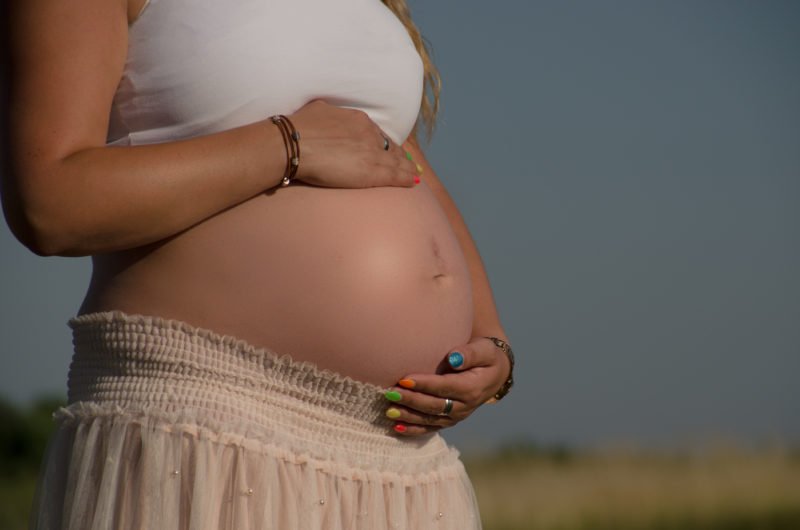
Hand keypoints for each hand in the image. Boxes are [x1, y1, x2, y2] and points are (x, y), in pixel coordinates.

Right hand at [285, 99, 418, 188]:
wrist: (294, 144)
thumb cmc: (300, 128)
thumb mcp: (320, 110)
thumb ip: (330, 115)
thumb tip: (328, 114)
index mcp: (358, 119)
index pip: (377, 133)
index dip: (383, 143)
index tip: (387, 149)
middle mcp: (369, 133)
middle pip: (389, 147)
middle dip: (398, 156)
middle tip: (407, 164)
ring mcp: (372, 152)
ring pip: (395, 161)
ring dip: (406, 169)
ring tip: (413, 175)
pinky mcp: (371, 171)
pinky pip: (394, 175)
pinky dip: (405, 178)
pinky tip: (413, 181)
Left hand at [383, 336, 511, 435]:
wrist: (494, 374)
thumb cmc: (486, 356)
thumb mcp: (484, 350)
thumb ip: (470, 353)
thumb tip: (453, 358)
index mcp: (472, 388)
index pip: (444, 387)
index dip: (424, 384)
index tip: (404, 379)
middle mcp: (465, 406)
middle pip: (434, 405)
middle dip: (411, 400)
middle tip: (390, 393)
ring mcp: (457, 416)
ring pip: (430, 419)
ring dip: (408, 416)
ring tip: (388, 410)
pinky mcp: (449, 420)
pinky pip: (430, 428)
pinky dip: (413, 429)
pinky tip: (396, 427)